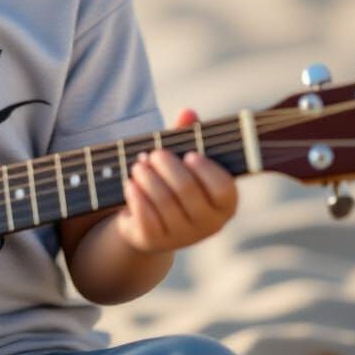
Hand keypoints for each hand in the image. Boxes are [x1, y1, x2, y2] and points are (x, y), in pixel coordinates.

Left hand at [115, 107, 237, 254]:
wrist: (146, 220)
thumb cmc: (172, 181)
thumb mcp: (181, 158)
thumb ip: (188, 135)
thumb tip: (188, 112)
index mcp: (224, 203)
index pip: (223, 189)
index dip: (206, 171)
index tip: (190, 155)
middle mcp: (208, 224)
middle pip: (187, 191)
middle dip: (166, 167)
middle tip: (153, 154)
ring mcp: (181, 237)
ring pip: (163, 202)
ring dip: (147, 178)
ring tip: (138, 165)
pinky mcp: (155, 242)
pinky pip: (145, 217)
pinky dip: (135, 196)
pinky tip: (130, 183)